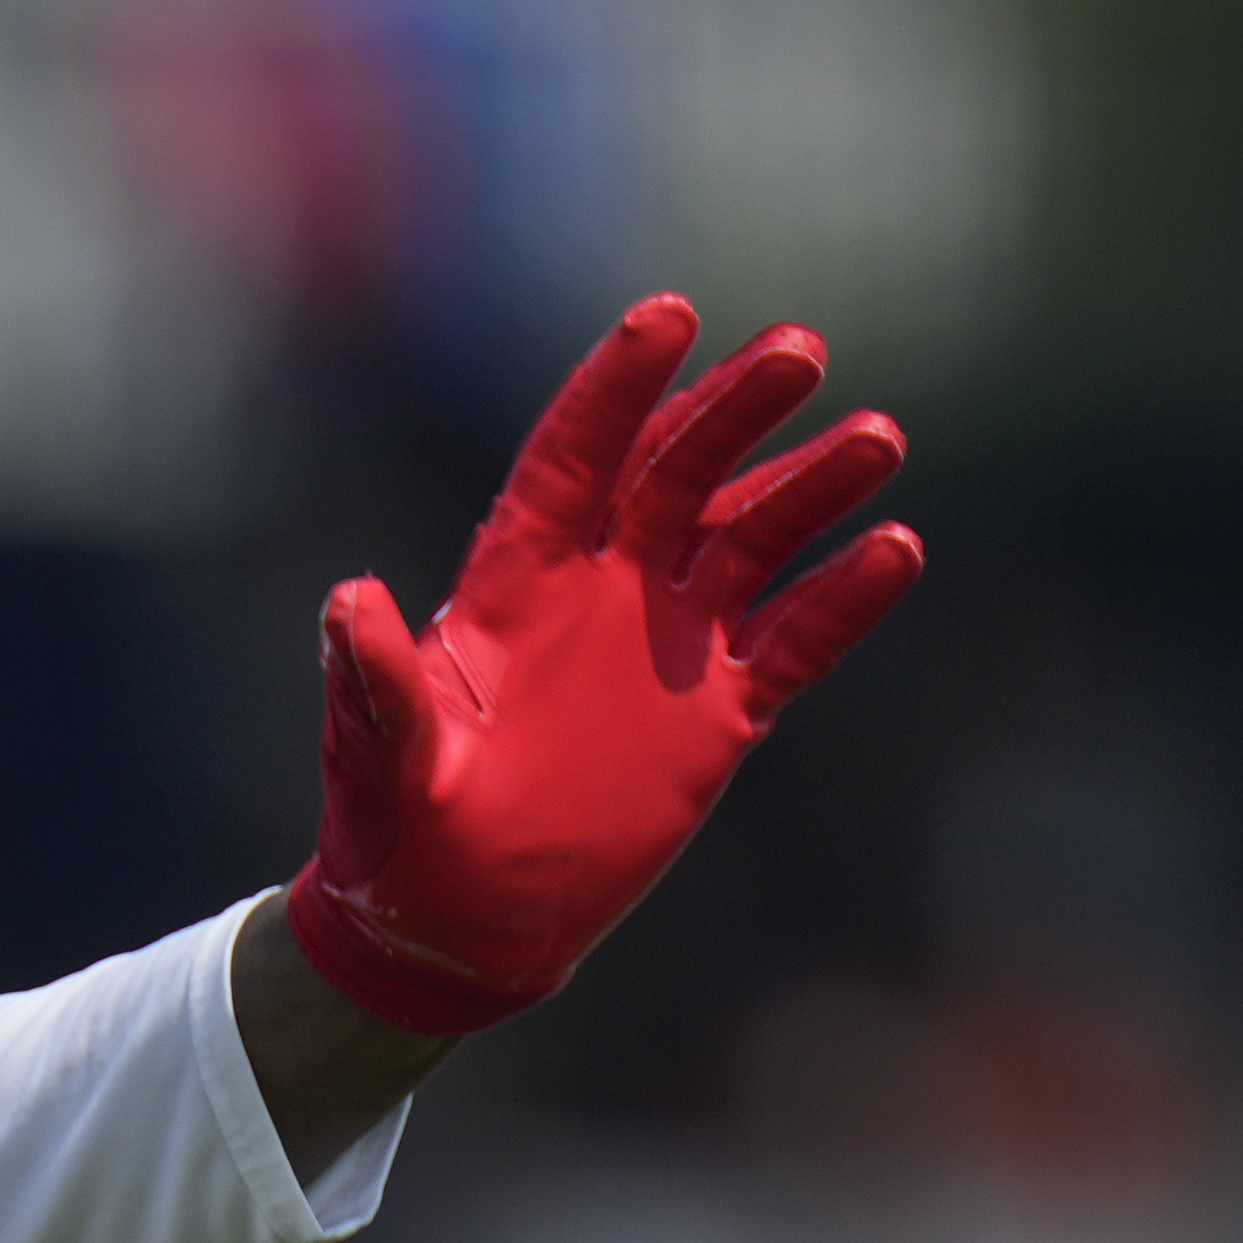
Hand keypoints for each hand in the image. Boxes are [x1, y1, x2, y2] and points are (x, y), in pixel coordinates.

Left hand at [285, 294, 921, 1037]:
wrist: (458, 927)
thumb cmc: (397, 843)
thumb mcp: (382, 765)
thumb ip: (374, 685)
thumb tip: (345, 598)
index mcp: (512, 588)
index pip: (571, 461)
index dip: (615, 388)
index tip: (668, 315)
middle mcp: (600, 593)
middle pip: (676, 475)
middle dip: (734, 412)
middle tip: (801, 351)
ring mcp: (667, 645)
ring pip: (750, 539)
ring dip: (810, 487)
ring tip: (876, 436)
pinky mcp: (718, 711)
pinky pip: (794, 638)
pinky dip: (844, 598)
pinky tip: (896, 548)